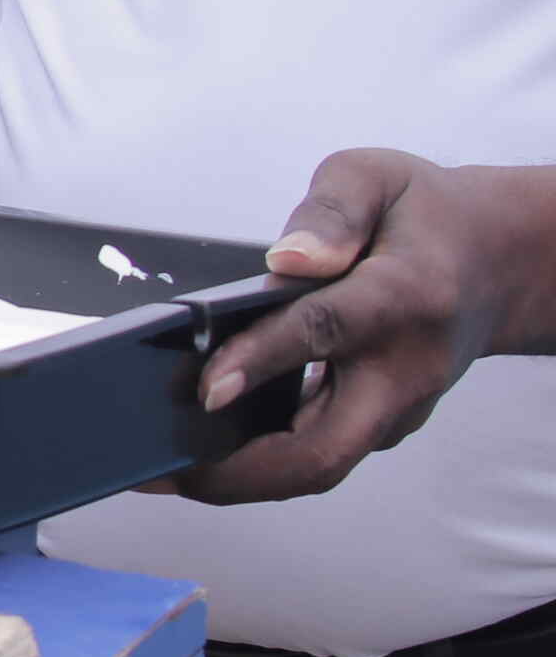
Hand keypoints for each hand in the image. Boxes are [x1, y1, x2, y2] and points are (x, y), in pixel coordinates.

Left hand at [180, 152, 555, 503]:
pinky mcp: (382, 424)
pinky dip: (258, 462)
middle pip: (324, 449)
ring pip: (318, 465)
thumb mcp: (377, 177)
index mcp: (403, 296)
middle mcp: (405, 368)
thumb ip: (331, 211)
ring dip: (239, 478)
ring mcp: (398, 407)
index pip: (324, 333)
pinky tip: (198, 450)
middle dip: (239, 473)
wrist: (498, 261)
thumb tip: (290, 259)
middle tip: (159, 469)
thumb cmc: (426, 217)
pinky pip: (317, 453)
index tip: (205, 389)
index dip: (260, 362)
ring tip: (159, 469)